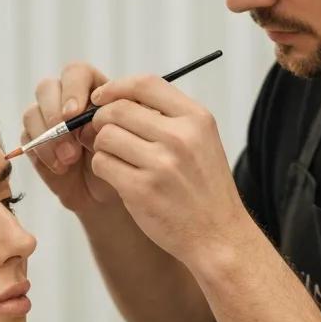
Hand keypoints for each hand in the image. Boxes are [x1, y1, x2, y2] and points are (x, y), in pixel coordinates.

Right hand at [20, 62, 120, 213]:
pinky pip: (27, 139)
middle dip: (54, 114)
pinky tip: (61, 168)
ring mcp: (48, 120)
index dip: (72, 89)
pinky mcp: (35, 141)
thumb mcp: (126, 140)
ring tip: (69, 160)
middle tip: (69, 140)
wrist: (107, 193)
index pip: (76, 73)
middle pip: (47, 88)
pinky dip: (42, 153)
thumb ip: (109, 125)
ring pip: (32, 112)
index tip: (74, 114)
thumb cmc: (123, 161)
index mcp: (93, 89)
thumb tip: (85, 126)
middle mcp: (66, 99)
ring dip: (48, 137)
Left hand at [88, 74, 252, 268]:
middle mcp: (180, 137)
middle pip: (118, 109)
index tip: (102, 98)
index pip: (146, 84)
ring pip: (105, 136)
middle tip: (103, 135)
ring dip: (102, 147)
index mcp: (196, 119)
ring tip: (118, 160)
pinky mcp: (141, 189)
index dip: (117, 87)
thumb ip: (167, 118)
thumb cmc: (204, 189)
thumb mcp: (201, 142)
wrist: (218, 236)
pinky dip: (103, 168)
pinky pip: (102, 164)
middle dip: (102, 120)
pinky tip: (119, 178)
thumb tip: (117, 99)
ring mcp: (160, 164)